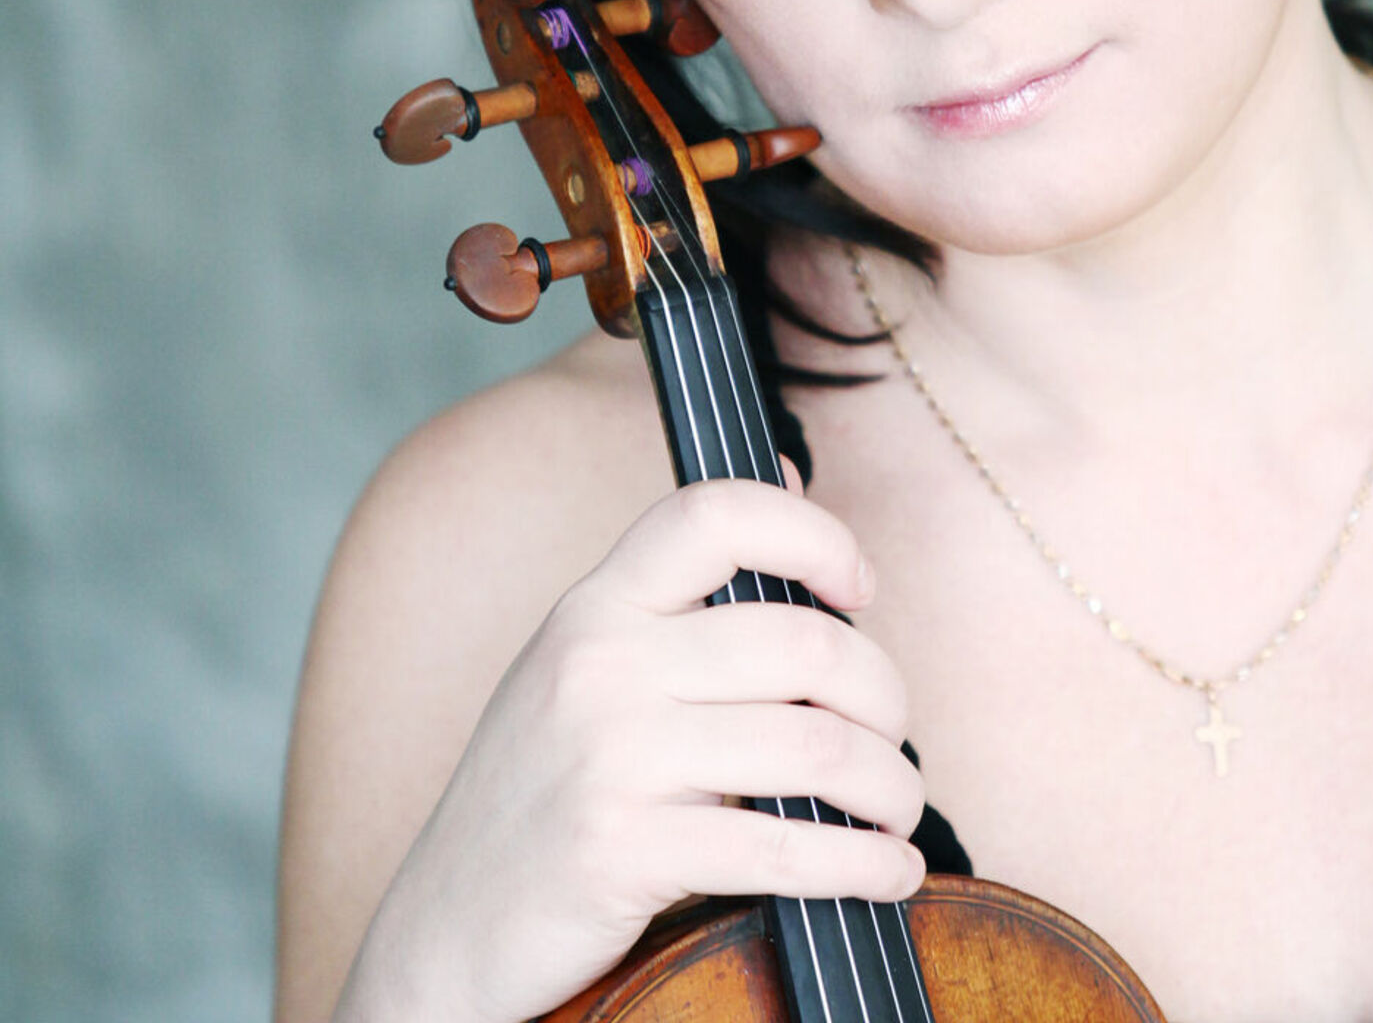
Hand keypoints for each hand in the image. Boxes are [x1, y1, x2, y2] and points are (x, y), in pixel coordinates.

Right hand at [332, 472, 924, 1022]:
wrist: (447, 929)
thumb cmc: (543, 794)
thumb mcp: (589, 665)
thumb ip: (685, 588)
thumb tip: (785, 472)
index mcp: (597, 606)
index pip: (715, 514)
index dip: (815, 536)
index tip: (860, 589)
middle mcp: (599, 665)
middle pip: (805, 646)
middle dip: (885, 700)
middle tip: (894, 739)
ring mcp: (607, 756)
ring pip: (815, 749)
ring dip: (890, 791)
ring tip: (897, 814)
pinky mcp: (621, 850)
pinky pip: (785, 847)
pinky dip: (861, 867)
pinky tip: (884, 874)